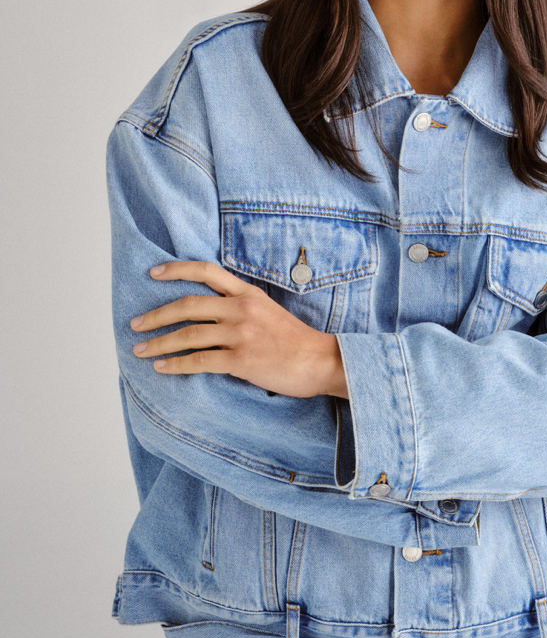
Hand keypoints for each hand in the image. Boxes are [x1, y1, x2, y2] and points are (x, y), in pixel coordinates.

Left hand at [129, 260, 348, 398]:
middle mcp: (241, 308)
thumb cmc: (295, 340)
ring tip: (141, 350)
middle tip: (135, 324)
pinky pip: (200, 361)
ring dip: (159, 343)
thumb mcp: (269, 310)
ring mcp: (241, 333)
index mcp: (248, 293)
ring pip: (188, 334)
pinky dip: (176, 364)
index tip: (153, 273)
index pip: (207, 271)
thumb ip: (241, 305)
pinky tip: (162, 368)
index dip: (177, 269)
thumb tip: (210, 313)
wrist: (320, 361)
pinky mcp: (241, 360)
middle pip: (187, 305)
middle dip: (156, 315)